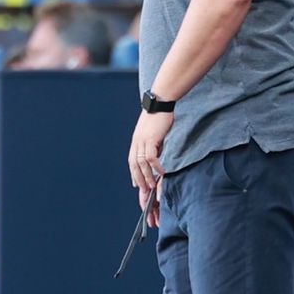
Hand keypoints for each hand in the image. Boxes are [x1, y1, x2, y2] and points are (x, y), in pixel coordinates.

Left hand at [128, 110, 171, 226]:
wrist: (159, 102)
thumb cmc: (158, 117)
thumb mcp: (153, 134)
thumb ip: (153, 146)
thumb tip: (155, 156)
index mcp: (136, 142)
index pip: (132, 163)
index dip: (134, 176)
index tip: (138, 187)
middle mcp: (136, 143)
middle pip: (134, 166)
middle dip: (139, 181)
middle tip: (145, 192)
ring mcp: (142, 141)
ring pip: (142, 164)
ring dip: (147, 177)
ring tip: (153, 187)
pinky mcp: (151, 139)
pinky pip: (152, 157)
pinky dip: (156, 167)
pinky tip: (162, 173)